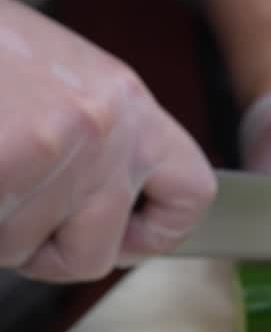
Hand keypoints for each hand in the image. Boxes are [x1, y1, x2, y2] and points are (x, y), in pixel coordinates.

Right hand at [0, 0, 215, 281]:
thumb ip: (85, 141)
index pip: (191, 193)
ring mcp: (60, 147)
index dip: (154, 232)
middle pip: (95, 252)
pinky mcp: (10, 161)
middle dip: (41, 249)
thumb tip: (97, 210)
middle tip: (6, 203)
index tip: (123, 237)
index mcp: (125, 101)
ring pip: (26, 251)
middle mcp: (107, 126)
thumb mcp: (50, 79)